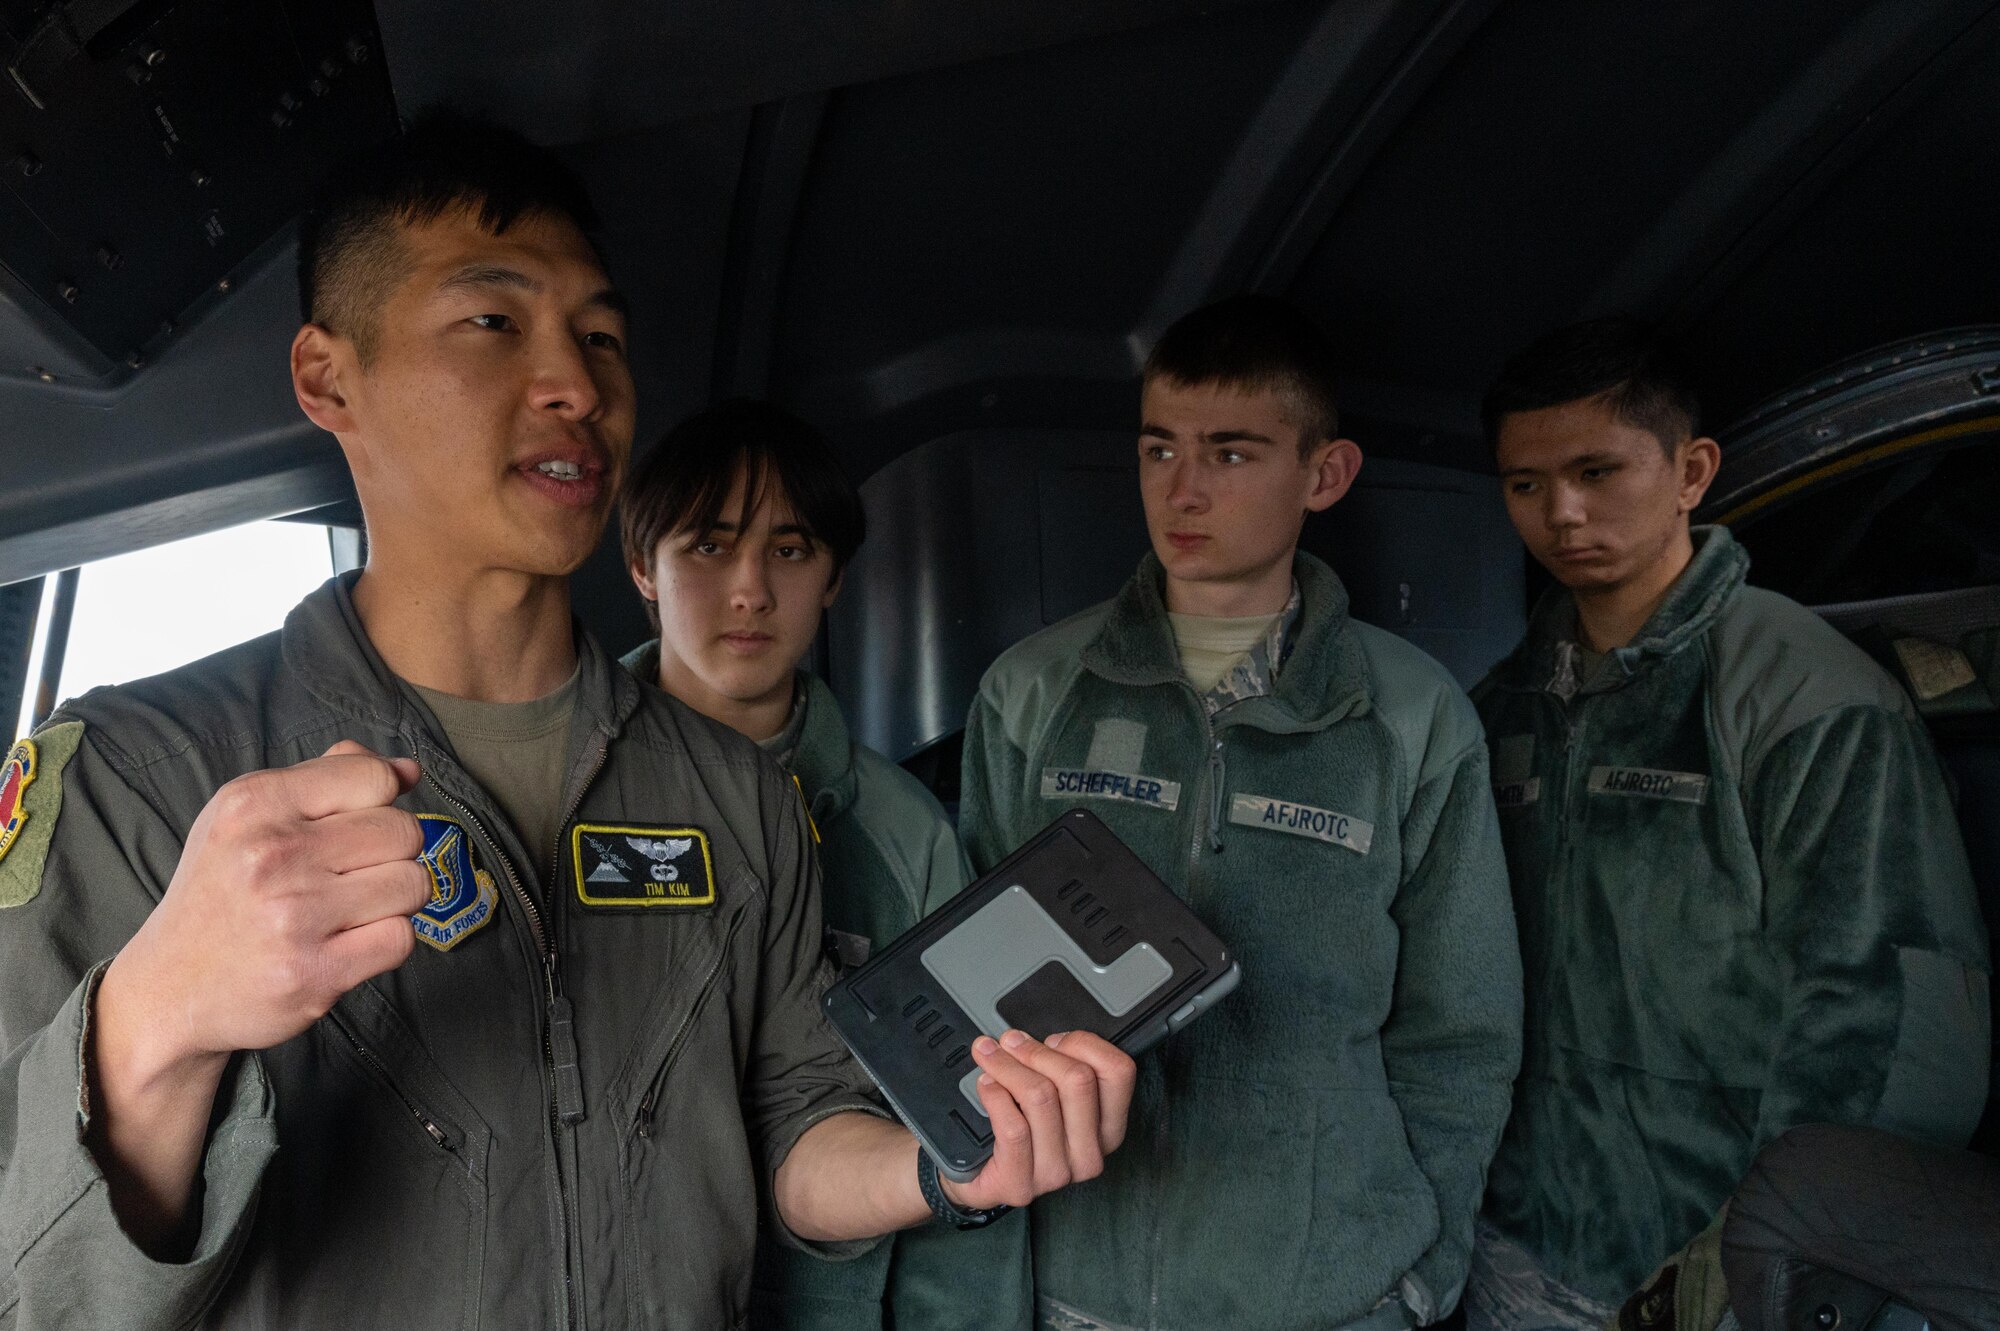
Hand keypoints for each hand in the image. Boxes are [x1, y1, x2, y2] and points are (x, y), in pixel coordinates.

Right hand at [103, 740, 431, 1070]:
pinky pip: (402, 938)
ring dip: (395, 899)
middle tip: (352, 874)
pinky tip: (348, 942)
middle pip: (404, 831)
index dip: (383, 800)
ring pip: (412, 884)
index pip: (375, 776)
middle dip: (393, 852)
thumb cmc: (222, 892)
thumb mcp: (250, 816)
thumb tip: (407, 769)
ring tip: (351, 908)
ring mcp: (294, 917)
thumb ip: (329, 779)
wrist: (170, 988)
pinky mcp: (315, 974)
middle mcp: (272, 855)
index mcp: (254, 803)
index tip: (358, 824)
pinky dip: (386, 941)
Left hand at [939, 1029, 1136, 1210]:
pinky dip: (995, 1095)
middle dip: (1038, 1051)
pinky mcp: (1021, 1183)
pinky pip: (1013, 1126)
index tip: (1053, 1039)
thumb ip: (1059, 1067)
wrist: (982, 1177)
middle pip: (1078, 1080)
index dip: (1084, 1043)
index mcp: (1108, 1127)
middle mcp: (1091, 1152)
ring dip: (1008, 1066)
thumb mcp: (1053, 1098)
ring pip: (1041, 1097)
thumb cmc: (1022, 1130)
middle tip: (1010, 1042)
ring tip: (990, 1057)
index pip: (1119, 1071)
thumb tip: (1036, 1035)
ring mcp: (1058, 1172)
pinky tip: (986, 1085)